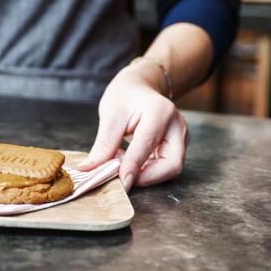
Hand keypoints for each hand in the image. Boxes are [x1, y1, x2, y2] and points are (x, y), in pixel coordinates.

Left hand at [77, 62, 189, 190]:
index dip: (133, 167)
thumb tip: (89, 170)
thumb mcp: (110, 116)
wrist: (139, 88)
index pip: (147, 144)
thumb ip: (103, 145)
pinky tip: (127, 159)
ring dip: (144, 174)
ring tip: (120, 161)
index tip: (120, 183)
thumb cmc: (125, 96)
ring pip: (169, 169)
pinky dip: (145, 170)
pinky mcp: (177, 147)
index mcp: (160, 112)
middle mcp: (177, 126)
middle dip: (147, 177)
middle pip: (171, 165)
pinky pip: (164, 166)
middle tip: (120, 178)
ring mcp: (180, 137)